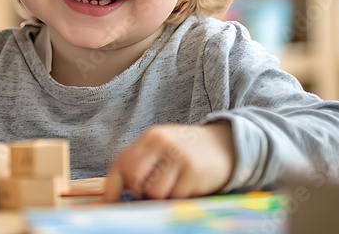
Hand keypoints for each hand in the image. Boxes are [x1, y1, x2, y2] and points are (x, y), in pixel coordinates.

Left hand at [102, 123, 234, 201]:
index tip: (111, 201)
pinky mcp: (195, 174)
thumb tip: (115, 192)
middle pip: (135, 178)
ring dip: (160, 196)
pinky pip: (175, 197)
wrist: (226, 146)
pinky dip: (178, 197)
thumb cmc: (186, 150)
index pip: (122, 163)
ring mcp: (180, 158)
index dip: (113, 186)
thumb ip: (140, 162)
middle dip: (137, 191)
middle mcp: (164, 144)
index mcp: (151, 137)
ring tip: (172, 184)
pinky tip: (187, 185)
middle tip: (147, 192)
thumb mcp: (161, 147)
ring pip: (155, 192)